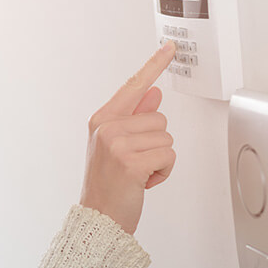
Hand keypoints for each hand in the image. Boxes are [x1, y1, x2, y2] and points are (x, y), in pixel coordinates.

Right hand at [79, 40, 176, 234]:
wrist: (98, 219)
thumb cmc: (108, 185)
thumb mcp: (117, 147)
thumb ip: (134, 118)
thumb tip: (154, 93)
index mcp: (102, 119)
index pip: (134, 85)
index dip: (154, 65)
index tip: (169, 48)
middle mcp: (107, 127)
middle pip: (159, 118)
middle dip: (156, 144)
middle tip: (136, 163)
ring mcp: (116, 143)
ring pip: (166, 139)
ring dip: (160, 160)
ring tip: (139, 174)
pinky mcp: (129, 161)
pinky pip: (168, 156)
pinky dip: (163, 173)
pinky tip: (144, 182)